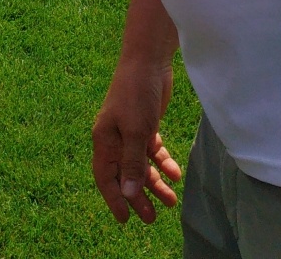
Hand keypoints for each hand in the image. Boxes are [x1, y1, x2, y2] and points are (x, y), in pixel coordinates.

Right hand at [91, 60, 181, 224]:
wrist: (148, 61)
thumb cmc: (136, 94)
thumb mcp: (136, 132)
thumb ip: (133, 163)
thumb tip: (128, 194)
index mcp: (104, 140)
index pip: (105, 177)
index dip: (114, 199)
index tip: (125, 220)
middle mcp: (114, 138)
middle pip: (125, 174)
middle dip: (138, 196)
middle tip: (152, 218)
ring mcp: (130, 131)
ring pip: (141, 165)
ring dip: (155, 182)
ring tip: (171, 200)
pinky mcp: (145, 124)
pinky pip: (152, 151)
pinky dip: (163, 162)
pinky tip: (176, 173)